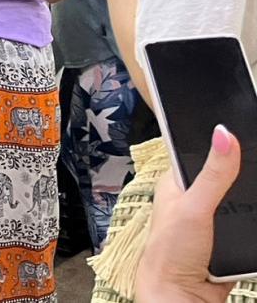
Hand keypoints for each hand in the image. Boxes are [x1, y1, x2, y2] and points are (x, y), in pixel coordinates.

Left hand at [136, 126, 240, 302]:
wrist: (181, 296)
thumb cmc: (171, 252)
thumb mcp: (194, 206)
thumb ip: (213, 174)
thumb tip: (223, 134)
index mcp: (175, 183)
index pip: (198, 151)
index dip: (220, 145)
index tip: (244, 133)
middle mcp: (192, 199)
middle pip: (226, 179)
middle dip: (243, 179)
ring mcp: (210, 221)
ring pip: (239, 203)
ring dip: (249, 205)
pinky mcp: (225, 240)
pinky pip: (246, 226)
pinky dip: (253, 226)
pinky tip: (256, 221)